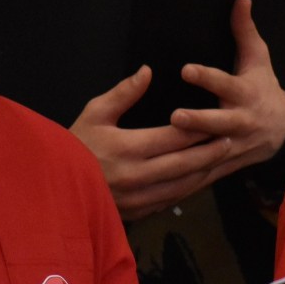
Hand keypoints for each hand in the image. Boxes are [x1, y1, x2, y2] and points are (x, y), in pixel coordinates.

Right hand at [70, 67, 232, 219]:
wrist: (53, 187)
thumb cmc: (73, 145)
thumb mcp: (94, 113)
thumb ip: (123, 93)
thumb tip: (148, 71)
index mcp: (127, 148)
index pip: (173, 137)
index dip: (198, 128)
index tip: (216, 120)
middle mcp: (137, 176)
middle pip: (185, 164)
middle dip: (210, 152)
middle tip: (230, 141)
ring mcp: (139, 198)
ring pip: (182, 185)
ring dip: (203, 172)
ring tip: (220, 158)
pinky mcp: (137, 212)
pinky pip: (170, 200)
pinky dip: (187, 189)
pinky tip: (198, 178)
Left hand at [169, 0, 284, 182]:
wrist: (283, 131)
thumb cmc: (262, 88)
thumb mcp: (258, 59)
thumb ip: (244, 31)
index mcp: (245, 94)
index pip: (225, 83)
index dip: (207, 77)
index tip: (186, 69)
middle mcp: (241, 121)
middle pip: (220, 122)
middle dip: (199, 121)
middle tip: (175, 116)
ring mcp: (234, 145)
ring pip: (211, 151)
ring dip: (190, 153)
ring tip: (165, 150)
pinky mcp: (226, 164)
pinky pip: (206, 173)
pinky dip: (189, 178)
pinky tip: (166, 181)